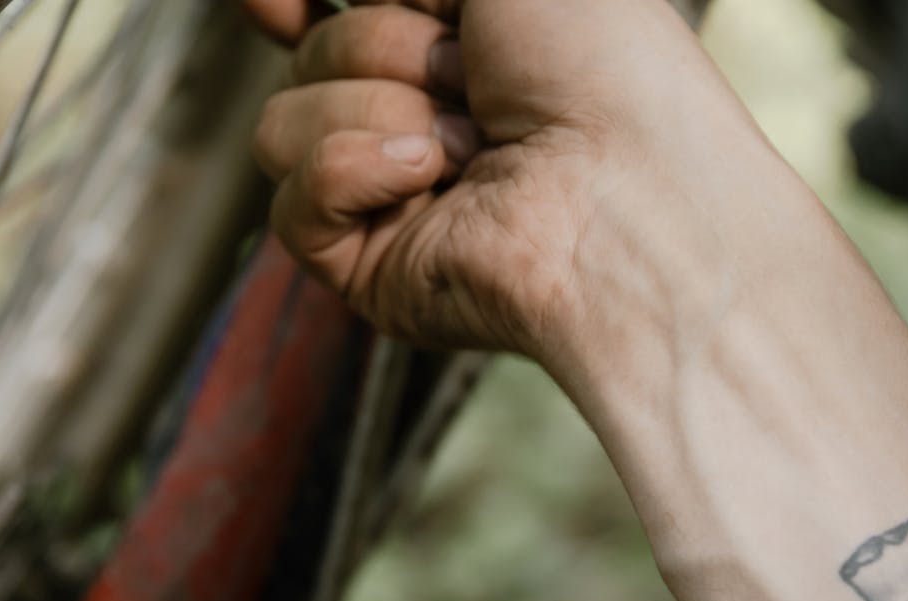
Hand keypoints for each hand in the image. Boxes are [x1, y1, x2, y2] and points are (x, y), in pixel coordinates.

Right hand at [249, 0, 775, 358]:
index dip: (290, 8)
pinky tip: (431, 178)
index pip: (326, 24)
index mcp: (450, 50)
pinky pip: (293, 201)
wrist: (629, 185)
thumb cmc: (598, 61)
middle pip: (309, 56)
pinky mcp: (369, 267)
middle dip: (390, 45)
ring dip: (381, 108)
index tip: (279, 4)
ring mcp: (388, 198)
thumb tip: (282, 2)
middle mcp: (415, 122)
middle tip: (478, 78)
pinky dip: (357, 172)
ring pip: (283, 125)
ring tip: (472, 142)